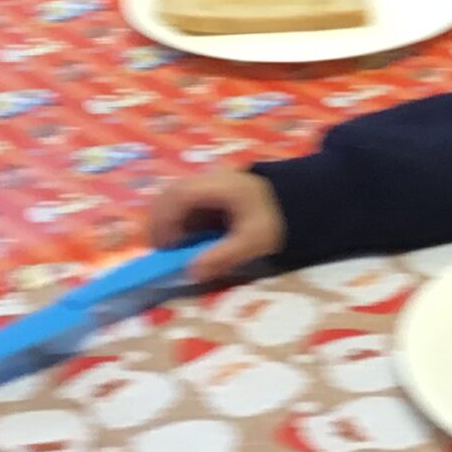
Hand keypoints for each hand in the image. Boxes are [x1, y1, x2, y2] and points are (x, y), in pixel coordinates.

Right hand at [147, 170, 285, 283]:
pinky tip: (183, 242)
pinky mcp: (204, 194)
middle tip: (162, 252)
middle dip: (159, 223)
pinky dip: (175, 223)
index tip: (166, 247)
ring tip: (171, 250)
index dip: (165, 220)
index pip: (179, 195)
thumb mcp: (254, 241)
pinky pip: (180, 205)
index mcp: (219, 185)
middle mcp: (207, 179)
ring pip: (170, 199)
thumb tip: (191, 272)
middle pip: (168, 194)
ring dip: (165, 223)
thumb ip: (224, 256)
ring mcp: (204, 185)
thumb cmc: (274, 219)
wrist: (292, 202)